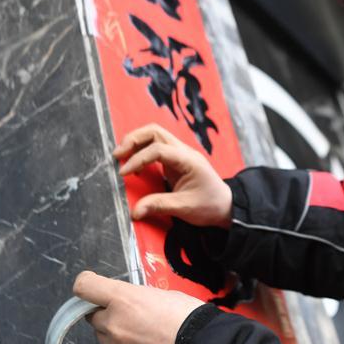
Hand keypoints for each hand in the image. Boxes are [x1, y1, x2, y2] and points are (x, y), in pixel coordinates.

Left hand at [73, 271, 203, 343]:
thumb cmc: (188, 318)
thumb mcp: (163, 294)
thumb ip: (136, 297)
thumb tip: (127, 302)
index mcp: (124, 298)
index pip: (85, 286)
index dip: (88, 283)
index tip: (93, 286)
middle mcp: (113, 321)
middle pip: (93, 313)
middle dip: (107, 312)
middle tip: (129, 315)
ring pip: (100, 334)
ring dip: (112, 332)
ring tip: (138, 334)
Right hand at [113, 123, 232, 227]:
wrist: (226, 207)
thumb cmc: (210, 205)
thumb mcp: (185, 207)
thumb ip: (159, 206)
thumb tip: (135, 211)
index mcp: (188, 160)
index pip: (158, 149)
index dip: (139, 158)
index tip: (124, 173)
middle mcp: (184, 152)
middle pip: (155, 132)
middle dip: (133, 140)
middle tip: (117, 155)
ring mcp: (180, 154)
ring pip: (155, 136)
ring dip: (136, 143)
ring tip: (121, 157)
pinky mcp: (176, 160)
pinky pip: (156, 147)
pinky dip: (142, 151)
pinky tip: (134, 166)